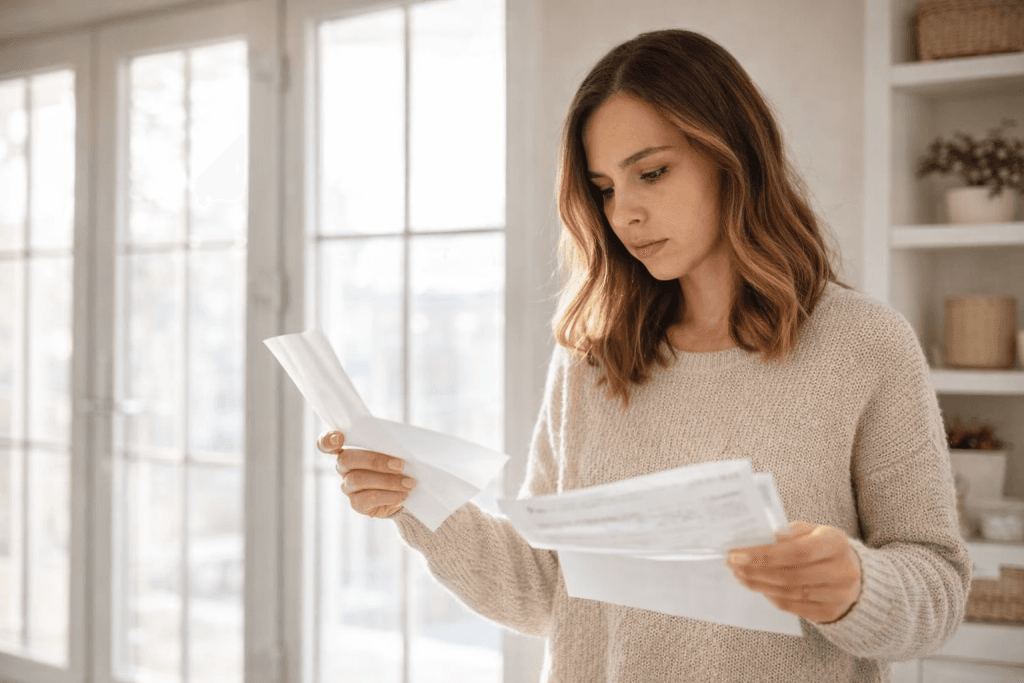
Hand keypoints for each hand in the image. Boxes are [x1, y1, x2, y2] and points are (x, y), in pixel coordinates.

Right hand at [315, 430, 416, 518]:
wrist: (403, 493)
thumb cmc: (396, 468)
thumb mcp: (392, 454)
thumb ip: (389, 448)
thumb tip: (400, 448)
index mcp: (349, 450)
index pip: (326, 444)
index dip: (327, 440)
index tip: (338, 438)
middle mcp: (343, 468)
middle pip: (347, 459)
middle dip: (375, 461)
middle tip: (400, 465)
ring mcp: (347, 487)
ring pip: (358, 480)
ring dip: (388, 481)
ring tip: (409, 483)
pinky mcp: (357, 504)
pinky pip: (368, 499)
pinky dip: (389, 496)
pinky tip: (402, 494)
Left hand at [725, 520, 861, 624]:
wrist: (854, 574)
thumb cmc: (824, 547)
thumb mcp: (813, 531)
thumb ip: (791, 532)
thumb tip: (766, 537)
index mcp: (836, 543)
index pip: (796, 551)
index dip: (764, 555)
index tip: (737, 554)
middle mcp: (842, 571)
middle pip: (790, 575)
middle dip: (755, 570)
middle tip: (732, 564)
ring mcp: (838, 595)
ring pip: (788, 593)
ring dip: (758, 584)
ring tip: (739, 575)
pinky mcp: (829, 612)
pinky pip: (791, 606)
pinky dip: (770, 596)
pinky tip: (756, 586)